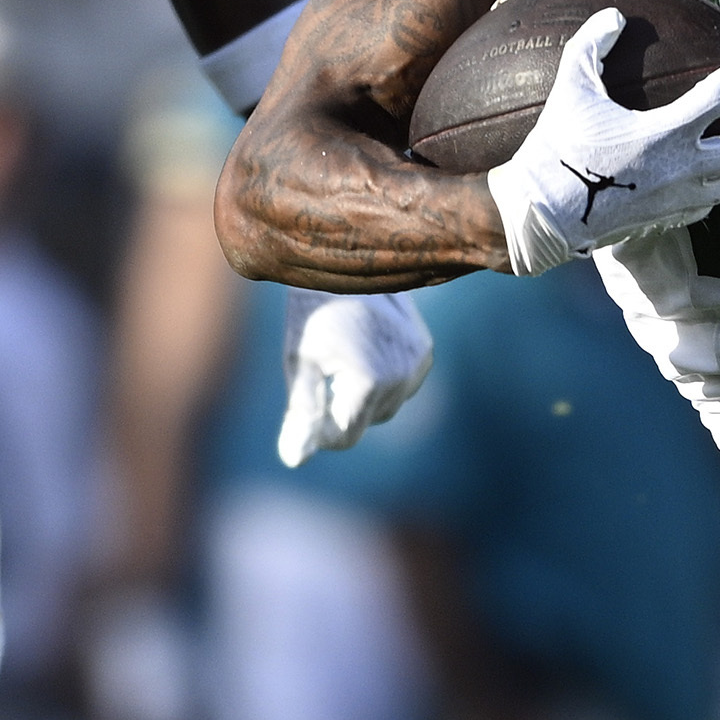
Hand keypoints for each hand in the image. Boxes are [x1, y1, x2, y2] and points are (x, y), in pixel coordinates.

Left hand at [275, 287, 433, 466]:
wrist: (343, 258)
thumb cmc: (312, 312)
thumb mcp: (300, 363)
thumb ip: (302, 414)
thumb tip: (294, 461)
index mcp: (369, 380)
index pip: (344, 437)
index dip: (318, 428)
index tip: (304, 399)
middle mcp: (402, 375)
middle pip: (367, 421)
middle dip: (342, 405)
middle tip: (321, 368)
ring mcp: (419, 363)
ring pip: (386, 404)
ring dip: (363, 393)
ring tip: (344, 353)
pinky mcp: (425, 351)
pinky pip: (401, 384)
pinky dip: (382, 377)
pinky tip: (365, 346)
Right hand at [484, 10, 719, 276]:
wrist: (541, 216)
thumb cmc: (556, 149)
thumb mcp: (571, 87)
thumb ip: (592, 44)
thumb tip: (614, 16)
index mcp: (665, 134)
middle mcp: (682, 170)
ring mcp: (678, 200)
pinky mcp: (667, 220)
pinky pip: (708, 203)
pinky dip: (719, 185)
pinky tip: (712, 175)